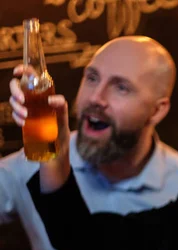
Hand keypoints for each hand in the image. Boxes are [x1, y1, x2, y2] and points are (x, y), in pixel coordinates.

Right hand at [10, 65, 70, 191]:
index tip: (18, 72)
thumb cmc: (61, 131)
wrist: (56, 151)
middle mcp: (35, 98)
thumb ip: (61, 106)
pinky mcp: (23, 119)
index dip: (24, 70)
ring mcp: (28, 108)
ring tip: (25, 117)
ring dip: (15, 106)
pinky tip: (23, 123)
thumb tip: (51, 100)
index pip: (32, 76)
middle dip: (15, 91)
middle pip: (18, 86)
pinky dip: (16, 117)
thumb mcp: (63, 118)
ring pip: (14, 100)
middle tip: (22, 101)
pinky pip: (14, 114)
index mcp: (45, 93)